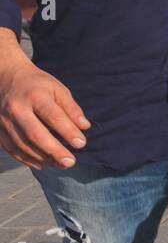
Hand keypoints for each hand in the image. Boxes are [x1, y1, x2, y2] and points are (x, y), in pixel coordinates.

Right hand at [0, 43, 89, 169]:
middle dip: (54, 151)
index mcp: (35, 96)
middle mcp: (16, 109)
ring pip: (23, 145)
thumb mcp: (58, 89)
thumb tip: (85, 127)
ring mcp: (4, 120)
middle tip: (70, 162)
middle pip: (35, 134)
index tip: (81, 143)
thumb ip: (71, 108)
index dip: (68, 131)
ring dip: (42, 158)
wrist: (5, 77)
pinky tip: (42, 164)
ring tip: (60, 165)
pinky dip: (26, 159)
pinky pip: (11, 148)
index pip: (53, 116)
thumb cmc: (37, 85)